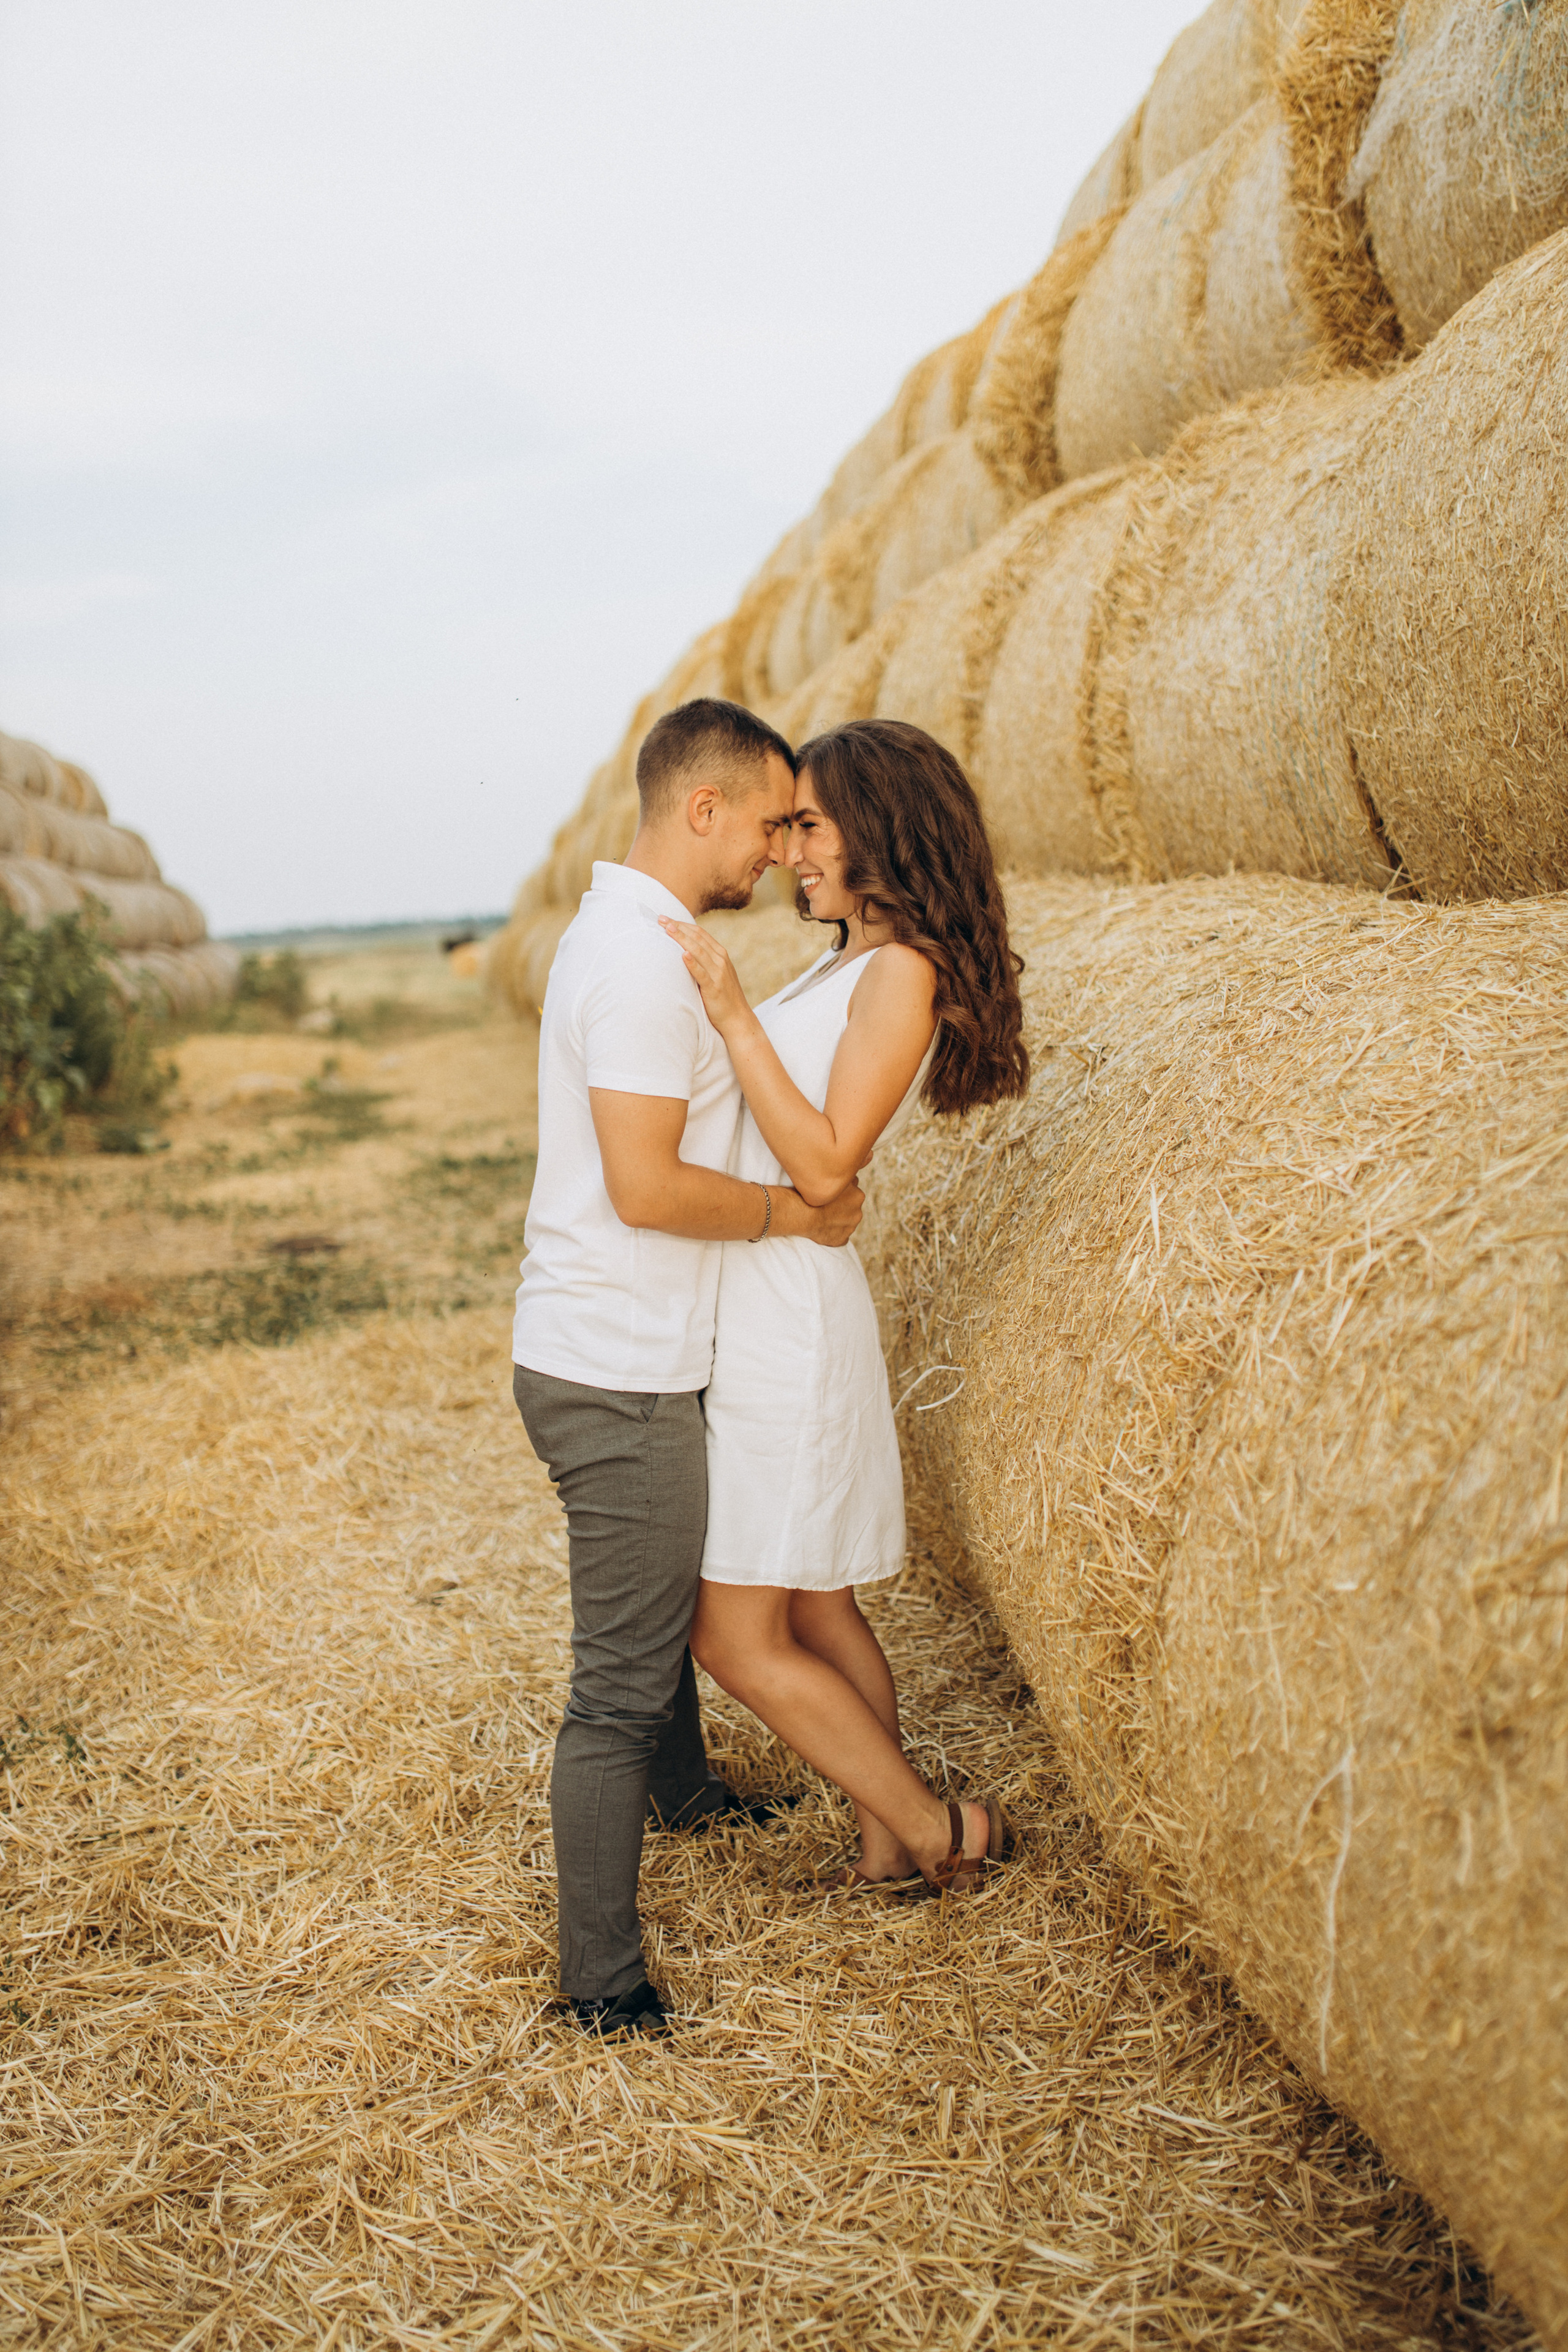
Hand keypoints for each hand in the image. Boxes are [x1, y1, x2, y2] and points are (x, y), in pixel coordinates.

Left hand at [659, 917, 750, 1033]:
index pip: (699, 933)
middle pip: (697, 938)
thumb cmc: (722, 996)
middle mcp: (720, 960)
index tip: (665, 918)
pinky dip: (692, 963)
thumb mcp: (715, 974)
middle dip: (678, 927)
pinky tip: (683, 955)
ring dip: (682, 939)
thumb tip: (683, 952)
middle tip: (661, 919)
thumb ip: (704, 961)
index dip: (682, 924)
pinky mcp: (714, 987)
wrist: (737, 1018)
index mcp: (720, 954)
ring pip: (698, 951)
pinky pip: (702, 973)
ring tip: (667, 930)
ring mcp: (718, 973)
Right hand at [804, 1178, 863, 1248]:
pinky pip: (839, 1235)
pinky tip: (822, 1228)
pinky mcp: (842, 1240)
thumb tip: (850, 1168)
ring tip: (821, 1216)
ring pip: (845, 1221)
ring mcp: (850, 1227)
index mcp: (859, 1195)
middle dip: (841, 1205)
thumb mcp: (831, 1174)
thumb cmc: (813, 1192)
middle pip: (850, 1206)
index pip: (852, 1190)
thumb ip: (842, 1174)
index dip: (840, 1191)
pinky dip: (833, 1233)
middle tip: (825, 1205)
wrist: (801, 1213)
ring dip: (837, 1219)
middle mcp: (858, 1212)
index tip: (830, 1193)